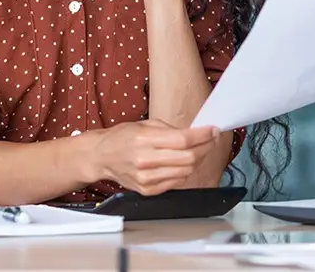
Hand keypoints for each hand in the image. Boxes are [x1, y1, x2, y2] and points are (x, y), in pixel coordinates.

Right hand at [90, 119, 218, 195]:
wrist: (101, 156)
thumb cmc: (122, 138)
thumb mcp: (145, 124)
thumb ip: (171, 130)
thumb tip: (196, 133)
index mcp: (144, 140)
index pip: (184, 140)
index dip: (203, 135)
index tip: (213, 130)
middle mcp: (145, 160)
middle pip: (189, 157)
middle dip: (205, 147)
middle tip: (210, 139)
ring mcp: (146, 178)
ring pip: (186, 171)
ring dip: (197, 160)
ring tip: (197, 150)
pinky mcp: (148, 190)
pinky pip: (177, 182)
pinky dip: (184, 172)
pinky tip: (181, 163)